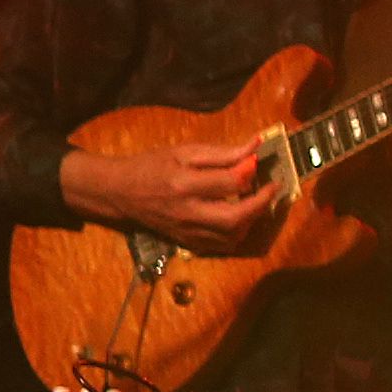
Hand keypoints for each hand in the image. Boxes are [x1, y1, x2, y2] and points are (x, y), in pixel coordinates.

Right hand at [62, 136, 282, 252]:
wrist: (120, 192)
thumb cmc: (152, 165)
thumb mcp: (184, 151)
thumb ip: (222, 153)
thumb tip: (255, 146)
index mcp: (184, 184)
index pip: (229, 183)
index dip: (251, 171)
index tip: (258, 161)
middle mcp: (187, 212)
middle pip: (235, 218)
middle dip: (261, 203)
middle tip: (272, 188)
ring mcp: (187, 231)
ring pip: (231, 236)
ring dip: (252, 219)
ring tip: (256, 200)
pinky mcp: (187, 242)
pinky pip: (221, 245)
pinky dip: (237, 232)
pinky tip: (240, 216)